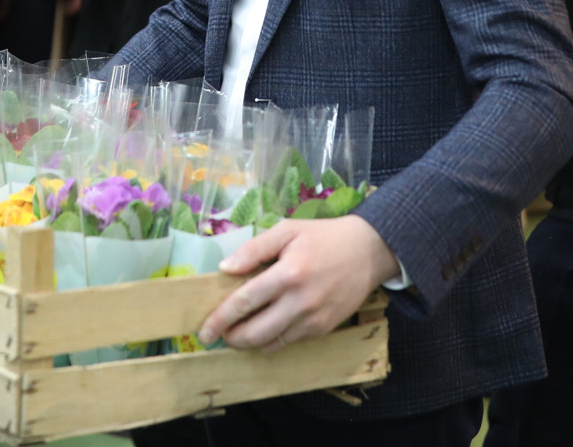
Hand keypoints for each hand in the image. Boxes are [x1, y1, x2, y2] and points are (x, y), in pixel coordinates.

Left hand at [200, 216, 396, 351]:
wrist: (368, 251)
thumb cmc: (323, 237)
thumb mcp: (287, 230)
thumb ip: (254, 249)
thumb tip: (225, 268)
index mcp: (288, 273)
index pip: (245, 302)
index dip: (220, 318)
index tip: (204, 330)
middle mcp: (300, 301)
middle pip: (255, 333)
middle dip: (232, 338)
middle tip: (219, 334)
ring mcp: (313, 319)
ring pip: (272, 343)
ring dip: (250, 342)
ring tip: (239, 333)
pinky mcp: (323, 329)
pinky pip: (289, 342)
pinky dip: (272, 340)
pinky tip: (265, 329)